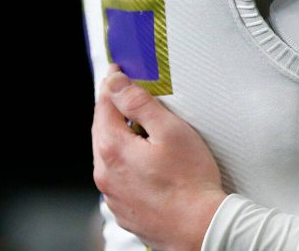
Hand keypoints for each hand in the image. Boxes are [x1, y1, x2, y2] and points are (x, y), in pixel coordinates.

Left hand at [92, 68, 224, 250]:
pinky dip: (126, 161)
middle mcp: (106, 174)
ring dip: (118, 137)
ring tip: (139, 126)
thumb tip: (116, 84)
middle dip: (112, 110)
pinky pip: (118, 177)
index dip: (110, 86)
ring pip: (108, 155)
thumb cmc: (189, 180)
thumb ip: (140, 104)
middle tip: (125, 93)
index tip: (116, 72)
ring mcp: (113, 195)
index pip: (104, 108)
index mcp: (113, 150)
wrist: (196, 226)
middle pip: (101, 131)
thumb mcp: (170, 130)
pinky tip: (146, 160)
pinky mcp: (124, 209)